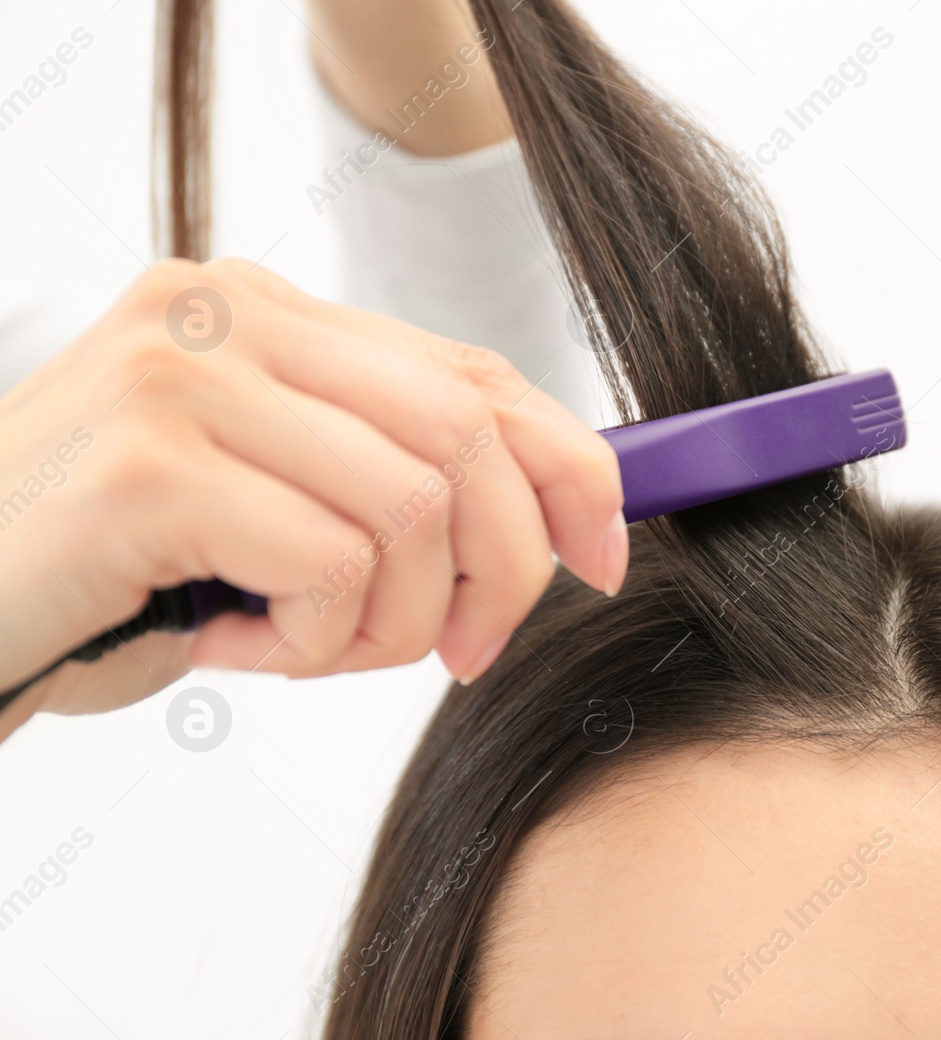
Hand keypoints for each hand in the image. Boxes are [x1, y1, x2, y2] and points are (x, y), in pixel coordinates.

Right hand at [0, 258, 625, 727]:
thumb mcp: (274, 503)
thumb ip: (384, 477)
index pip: (474, 370)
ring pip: (415, 508)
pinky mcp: (149, 464)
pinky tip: (245, 648)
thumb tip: (561, 517)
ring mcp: (183, 377)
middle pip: (467, 434)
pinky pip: (332, 565)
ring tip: (316, 650)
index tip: (603, 558)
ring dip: (394, 623)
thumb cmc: (120, 570)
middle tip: (466, 651)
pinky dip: (318, 642)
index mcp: (266, 310)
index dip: (571, 466)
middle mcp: (227, 314)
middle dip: (505, 567)